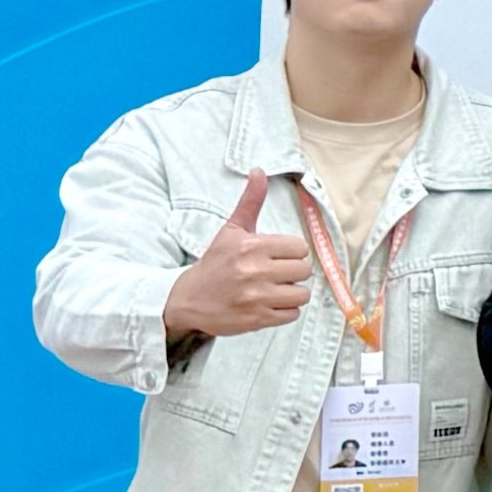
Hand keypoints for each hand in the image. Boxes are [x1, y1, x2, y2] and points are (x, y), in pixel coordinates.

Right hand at [164, 172, 311, 343]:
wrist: (187, 299)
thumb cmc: (215, 263)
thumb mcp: (231, 230)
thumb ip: (250, 201)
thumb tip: (259, 171)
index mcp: (252, 246)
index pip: (299, 248)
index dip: (291, 252)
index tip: (276, 256)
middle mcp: (255, 271)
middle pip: (304, 270)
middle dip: (292, 272)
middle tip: (275, 274)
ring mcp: (256, 298)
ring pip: (302, 294)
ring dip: (291, 293)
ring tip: (273, 289)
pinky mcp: (257, 320)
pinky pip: (292, 314)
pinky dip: (284, 311)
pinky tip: (267, 304)